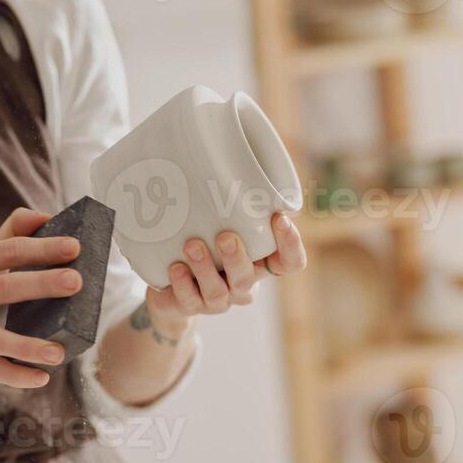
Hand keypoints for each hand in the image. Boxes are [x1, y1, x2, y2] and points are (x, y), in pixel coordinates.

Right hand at [0, 208, 80, 388]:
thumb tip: (45, 216)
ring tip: (60, 352)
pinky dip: (15, 375)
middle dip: (42, 283)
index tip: (75, 247)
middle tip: (76, 281)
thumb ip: (8, 235)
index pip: (7, 250)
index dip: (41, 247)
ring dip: (28, 346)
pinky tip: (41, 377)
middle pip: (4, 288)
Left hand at [143, 212, 307, 337]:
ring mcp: (217, 300)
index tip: (278, 217)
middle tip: (225, 237)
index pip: (290, 262)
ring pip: (218, 292)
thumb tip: (238, 155)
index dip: (290, 245)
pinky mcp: (190, 306)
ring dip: (205, 268)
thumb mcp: (222, 225)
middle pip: (248, 280)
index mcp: (259, 265)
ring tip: (191, 245)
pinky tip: (175, 267)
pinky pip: (189, 301)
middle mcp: (242, 285)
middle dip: (236, 259)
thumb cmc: (205, 246)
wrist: (172, 290)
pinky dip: (182, 283)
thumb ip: (235, 207)